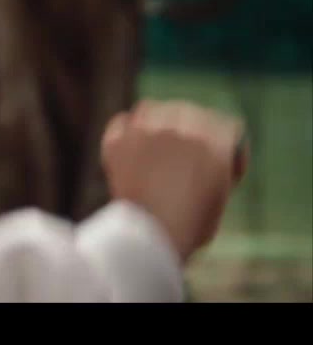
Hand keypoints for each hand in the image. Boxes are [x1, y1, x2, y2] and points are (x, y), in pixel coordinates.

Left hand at [101, 99, 247, 263]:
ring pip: (152, 109)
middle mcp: (182, 127)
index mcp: (216, 140)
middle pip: (189, 111)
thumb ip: (215, 164)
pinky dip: (125, 133)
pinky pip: (121, 123)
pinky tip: (129, 150)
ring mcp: (147, 130)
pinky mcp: (118, 140)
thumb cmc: (190, 225)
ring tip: (155, 147)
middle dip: (189, 131)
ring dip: (155, 123)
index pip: (225, 125)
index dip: (225, 145)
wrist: (151, 235)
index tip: (219, 164)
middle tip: (181, 154)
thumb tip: (200, 154)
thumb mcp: (219, 193)